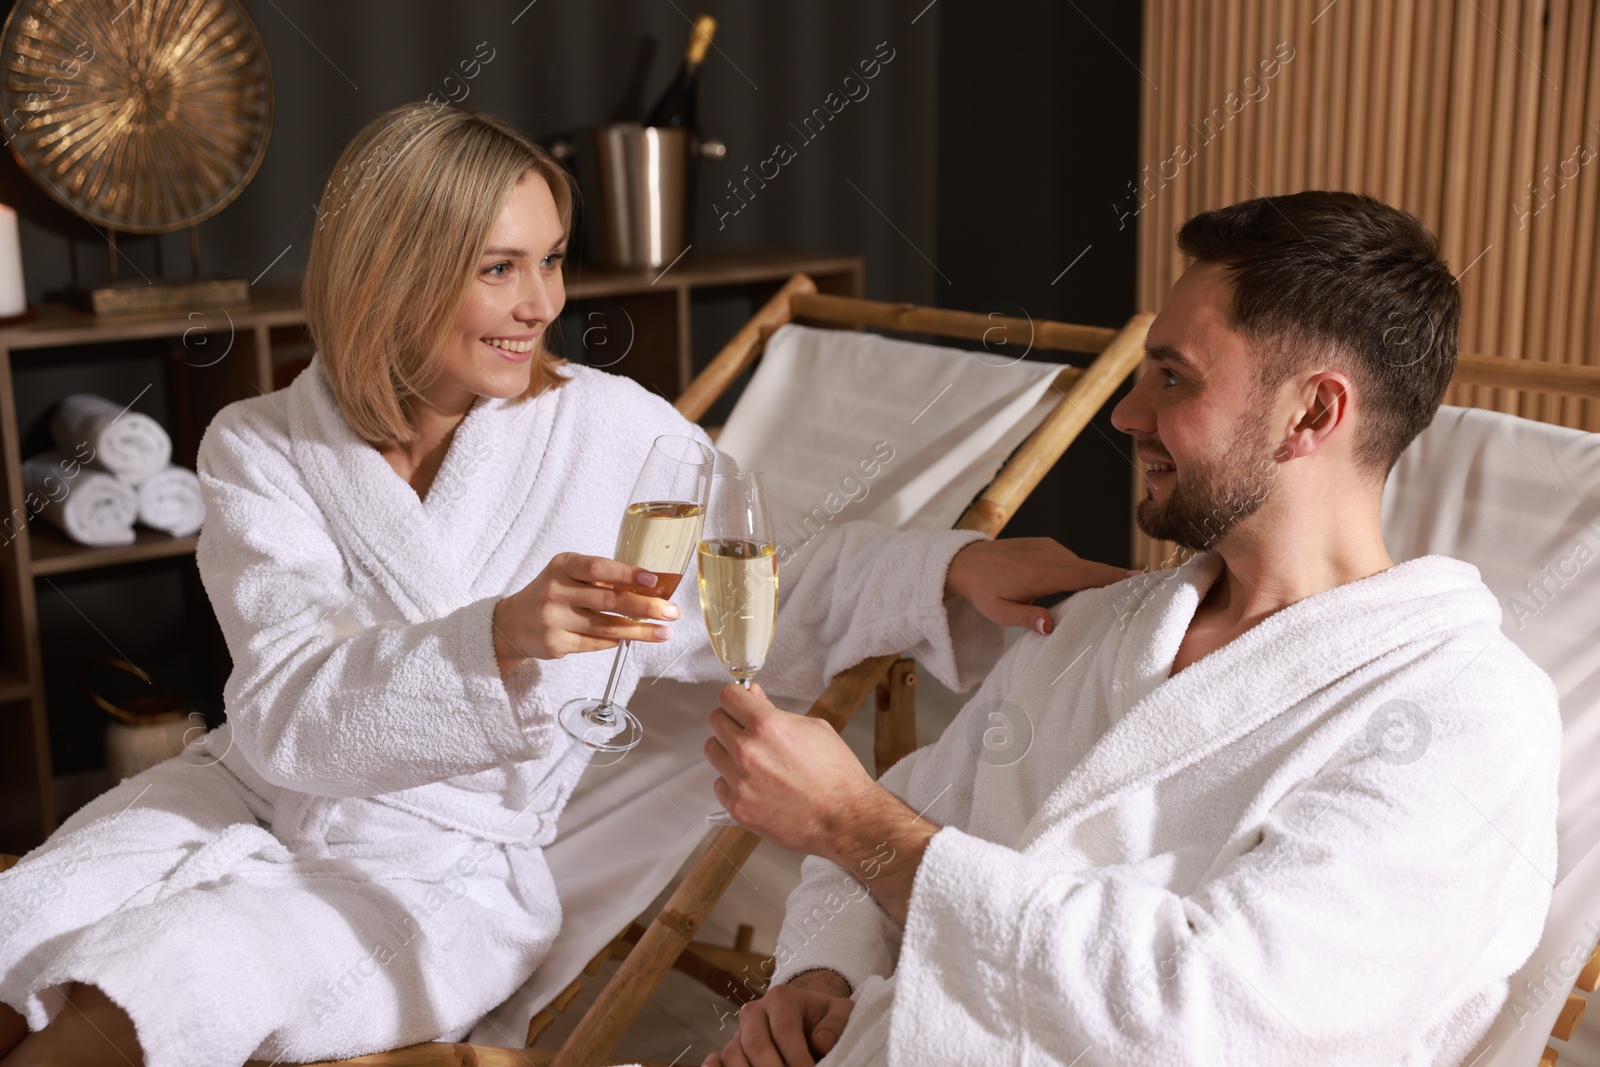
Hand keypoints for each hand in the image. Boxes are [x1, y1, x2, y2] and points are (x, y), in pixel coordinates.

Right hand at [491, 552, 679, 669]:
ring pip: (608, 627)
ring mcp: (554, 619)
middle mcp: (555, 591)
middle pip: (609, 600)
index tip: (654, 582)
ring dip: (641, 631)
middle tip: (672, 612)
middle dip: (645, 607)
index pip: (598, 568)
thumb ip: (600, 578)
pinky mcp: (556, 644)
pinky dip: (618, 640)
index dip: (627, 574)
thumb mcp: (568, 575)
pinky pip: (597, 643)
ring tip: (664, 632)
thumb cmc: (553, 593)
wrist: (514, 623)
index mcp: (562, 566)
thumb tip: (650, 588)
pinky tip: (633, 638)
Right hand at [703, 980, 855, 1066]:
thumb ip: (836, 1025)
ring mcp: (739, 1031)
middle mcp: (754, 1011)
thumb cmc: (825, 1019)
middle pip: (756, 1044)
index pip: (784, 1030)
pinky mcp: (731, 1048)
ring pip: (734, 1054)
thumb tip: (821, 1041)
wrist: (808, 1017)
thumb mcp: (840, 1014)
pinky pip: (716, 1060)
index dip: (796, 1057)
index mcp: (782, 998)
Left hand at [705, 683, 876, 855]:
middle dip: (731, 720)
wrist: (844, 819)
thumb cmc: (837, 775)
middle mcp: (748, 751)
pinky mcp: (737, 807)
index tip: (741, 702)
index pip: (728, 696)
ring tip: (753, 760)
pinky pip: (719, 784)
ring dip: (728, 750)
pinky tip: (755, 785)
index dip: (736, 696)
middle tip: (748, 730)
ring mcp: (739, 781)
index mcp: (767, 725)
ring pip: (713, 751)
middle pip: (715, 720)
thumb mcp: (814, 729)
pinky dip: (732, 782)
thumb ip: (776, 712)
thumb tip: (754, 696)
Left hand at [945, 537, 1134, 634]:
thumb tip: (1051, 626)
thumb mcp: (998, 612)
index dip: (1112, 577)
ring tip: (1120, 592)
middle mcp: (1049, 555)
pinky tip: (1091, 584)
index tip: (1138, 579)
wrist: (966, 561)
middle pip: (1091, 567)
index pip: (1084, 575)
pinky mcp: (1047, 545)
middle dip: (1116, 576)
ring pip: (1082, 564)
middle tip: (1143, 586)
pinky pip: (1072, 560)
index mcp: (1040, 572)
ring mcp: (1049, 547)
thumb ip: (1025, 618)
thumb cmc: (983, 590)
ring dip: (1099, 575)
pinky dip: (1083, 570)